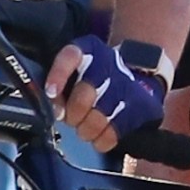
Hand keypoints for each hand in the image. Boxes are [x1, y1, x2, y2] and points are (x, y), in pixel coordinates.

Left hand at [43, 35, 165, 155]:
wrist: (139, 74)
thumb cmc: (95, 75)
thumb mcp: (75, 67)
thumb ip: (59, 81)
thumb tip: (51, 107)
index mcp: (88, 50)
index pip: (70, 57)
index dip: (58, 75)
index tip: (51, 93)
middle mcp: (108, 64)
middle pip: (83, 96)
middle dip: (72, 114)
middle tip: (70, 118)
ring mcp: (125, 86)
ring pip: (97, 119)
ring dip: (85, 129)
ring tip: (84, 128)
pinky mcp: (138, 108)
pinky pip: (112, 133)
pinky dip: (100, 139)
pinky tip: (98, 136)